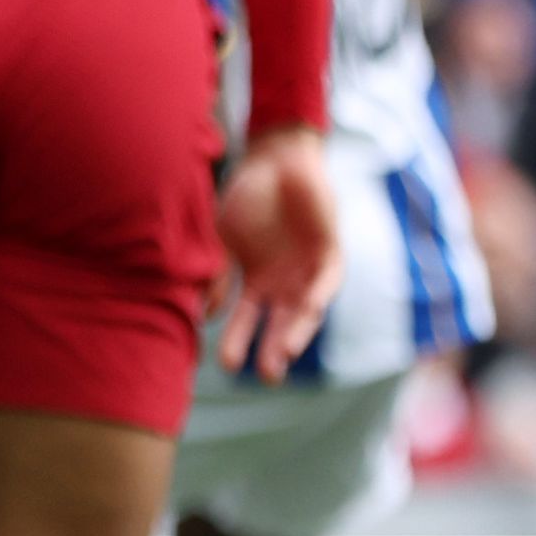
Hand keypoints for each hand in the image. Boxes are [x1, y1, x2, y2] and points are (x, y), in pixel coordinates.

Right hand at [214, 125, 342, 381]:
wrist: (276, 158)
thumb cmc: (246, 194)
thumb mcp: (221, 237)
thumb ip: (216, 273)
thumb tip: (206, 313)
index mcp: (254, 281)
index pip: (244, 320)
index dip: (236, 341)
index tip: (225, 365)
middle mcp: (281, 282)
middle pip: (278, 324)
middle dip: (271, 350)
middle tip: (266, 377)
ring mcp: (305, 268)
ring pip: (304, 311)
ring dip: (297, 332)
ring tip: (286, 354)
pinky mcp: (328, 252)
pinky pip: (327, 280)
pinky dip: (319, 294)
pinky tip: (308, 307)